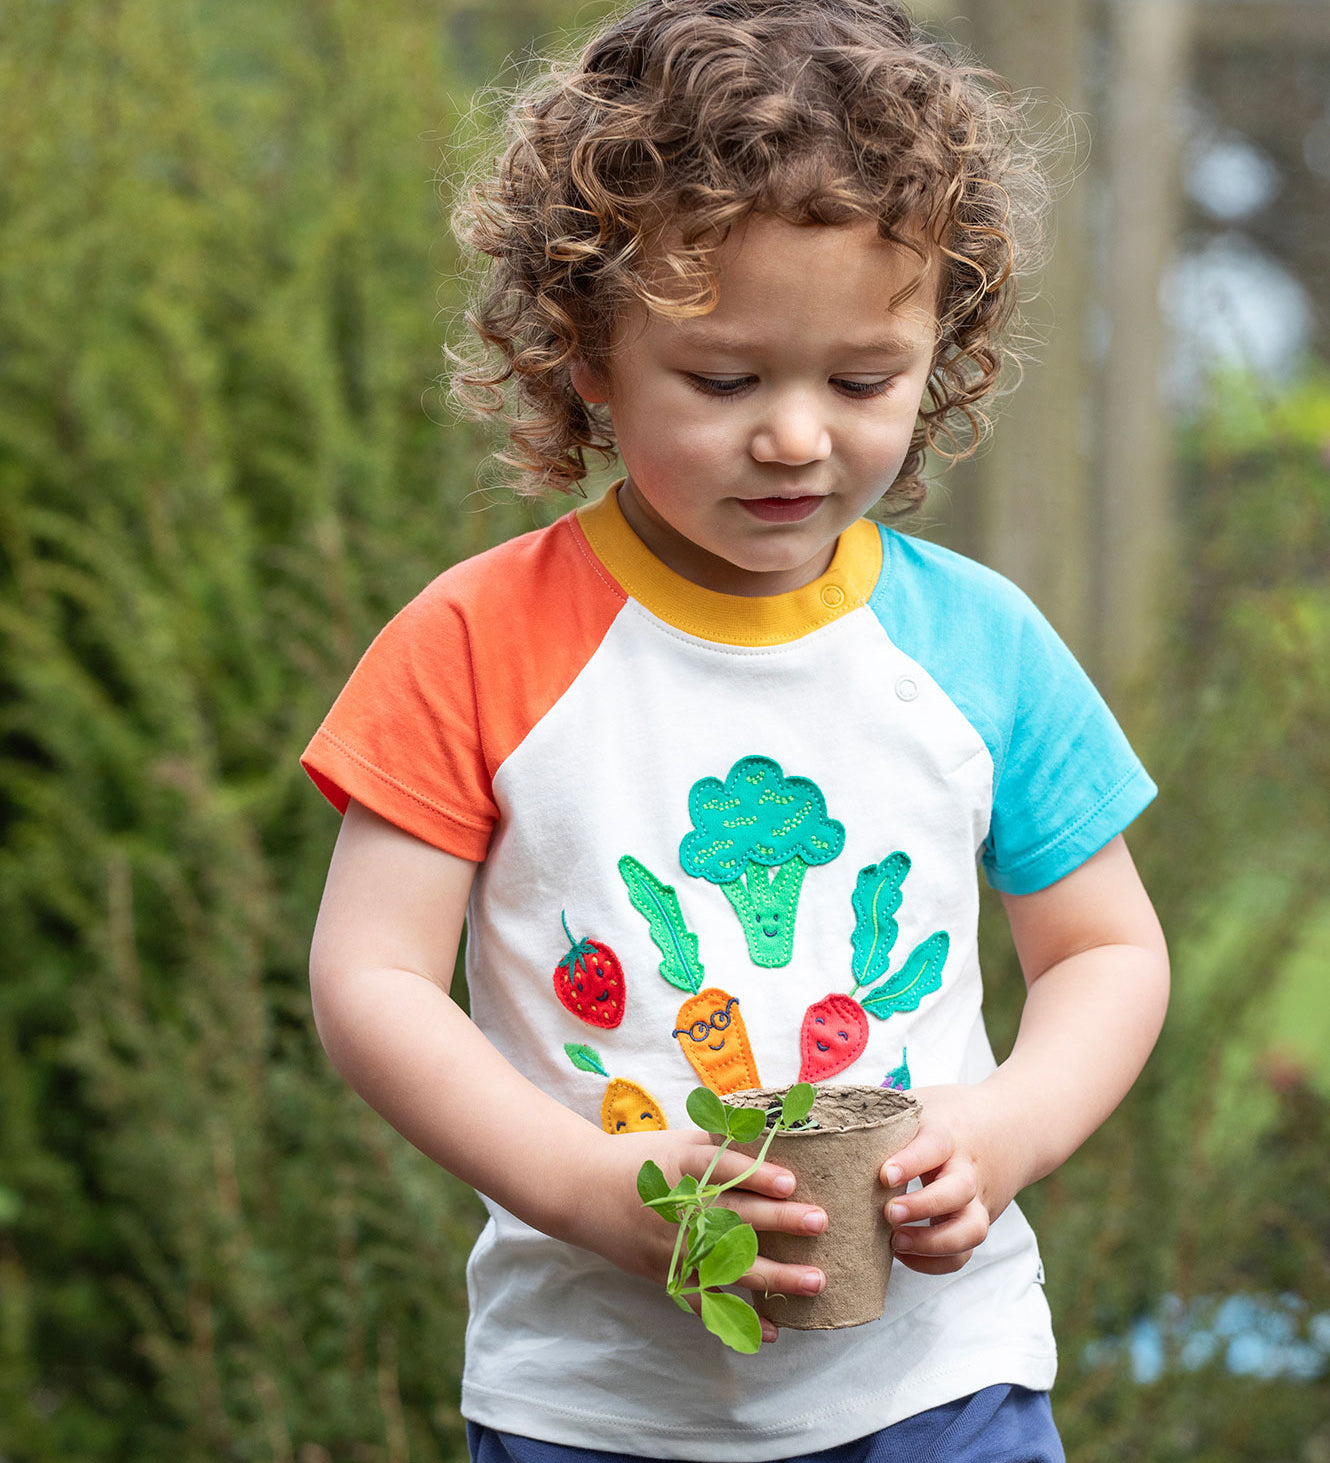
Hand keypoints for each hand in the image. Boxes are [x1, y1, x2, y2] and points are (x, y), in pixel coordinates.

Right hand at [562, 1126, 829, 1342]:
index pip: (725, 1170)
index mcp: (684, 1166)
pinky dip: (740, 1315)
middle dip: (780, 1221)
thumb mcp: (679, 1140)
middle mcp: (681, 1207)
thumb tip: (776, 1130)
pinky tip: (774, 1327)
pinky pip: (707, 1299)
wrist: (584, 1190)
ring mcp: (674, 1245)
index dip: (758, 1176)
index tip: (790, 1183)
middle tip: (819, 1222)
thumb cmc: (641, 1160)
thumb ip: (722, 1141)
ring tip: (815, 1280)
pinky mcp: (668, 1274)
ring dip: (775, 1275)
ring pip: (730, 1264)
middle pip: (736, 1215)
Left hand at [879, 1083, 1030, 1275]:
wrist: (1014, 1124)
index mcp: (948, 1133)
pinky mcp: (979, 1219)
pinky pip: (965, 1253)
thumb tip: (816, 1110)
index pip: (935, 1145)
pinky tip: (904, 1256)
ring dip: (934, 1243)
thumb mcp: (921, 1103)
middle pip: (959, 1190)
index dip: (911, 1162)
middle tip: (887, 1213)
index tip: (883, 1174)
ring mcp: (978, 1198)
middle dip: (923, 1207)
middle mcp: (967, 1168)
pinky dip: (937, 1263)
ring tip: (895, 1243)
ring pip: (971, 1229)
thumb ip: (883, 1113)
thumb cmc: (950, 1114)